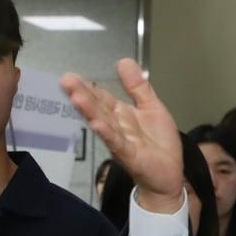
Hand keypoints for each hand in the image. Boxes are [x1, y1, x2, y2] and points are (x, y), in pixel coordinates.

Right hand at [61, 59, 184, 211]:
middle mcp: (116, 126)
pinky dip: (107, 133)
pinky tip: (97, 125)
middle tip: (65, 81)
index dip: (88, 87)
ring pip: (104, 123)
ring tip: (76, 98)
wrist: (169, 174)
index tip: (69, 76)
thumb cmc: (158, 143)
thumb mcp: (152, 107)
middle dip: (82, 95)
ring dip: (90, 111)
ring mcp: (121, 141)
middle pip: (98, 108)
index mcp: (121, 114)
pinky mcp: (130, 155)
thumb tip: (123, 60)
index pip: (101, 97)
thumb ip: (138, 87)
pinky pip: (117, 142)